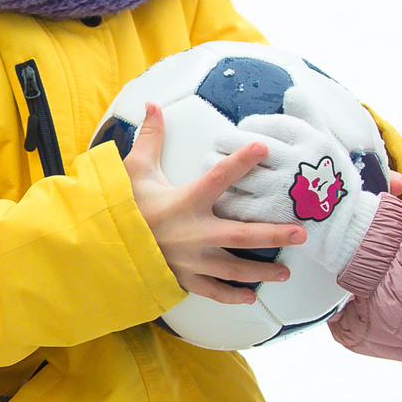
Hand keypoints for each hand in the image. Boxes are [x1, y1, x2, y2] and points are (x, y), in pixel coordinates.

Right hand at [123, 102, 306, 304]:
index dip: (241, 162)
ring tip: (286, 272)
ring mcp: (189, 260)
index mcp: (183, 202)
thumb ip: (151, 139)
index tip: (263, 149)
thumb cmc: (120, 207)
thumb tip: (153, 105)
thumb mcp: (133, 170)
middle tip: (301, 234)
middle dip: (273, 234)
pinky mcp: (182, 278)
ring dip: (261, 271)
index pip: (218, 178)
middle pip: (241, 235)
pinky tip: (250, 296)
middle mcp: (192, 233)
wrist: (100, 247)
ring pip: (233, 268)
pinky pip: (211, 291)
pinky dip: (231, 296)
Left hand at [215, 113, 383, 281]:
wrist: (345, 224)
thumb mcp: (327, 142)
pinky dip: (222, 195)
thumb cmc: (332, 179)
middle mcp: (293, 163)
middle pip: (245, 145)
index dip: (249, 125)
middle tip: (219, 142)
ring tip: (210, 163)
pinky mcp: (269, 215)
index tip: (242, 127)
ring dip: (216, 166)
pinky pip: (236, 202)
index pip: (266, 125)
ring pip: (235, 173)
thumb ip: (308, 116)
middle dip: (226, 141)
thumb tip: (292, 92)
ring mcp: (280, 189)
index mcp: (308, 142)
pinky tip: (217, 192)